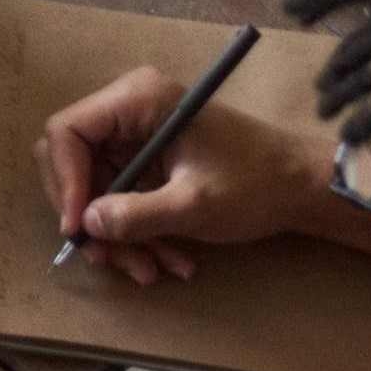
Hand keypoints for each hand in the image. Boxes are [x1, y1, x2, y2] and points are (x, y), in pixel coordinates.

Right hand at [40, 72, 325, 283]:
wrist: (306, 188)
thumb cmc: (257, 185)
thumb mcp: (194, 205)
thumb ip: (135, 215)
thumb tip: (86, 225)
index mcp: (138, 99)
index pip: (67, 133)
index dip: (65, 182)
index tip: (79, 228)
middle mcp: (130, 110)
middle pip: (75, 163)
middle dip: (92, 216)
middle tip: (106, 257)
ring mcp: (138, 136)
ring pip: (97, 188)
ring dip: (118, 234)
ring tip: (151, 270)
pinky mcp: (149, 160)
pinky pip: (121, 196)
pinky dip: (137, 232)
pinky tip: (166, 259)